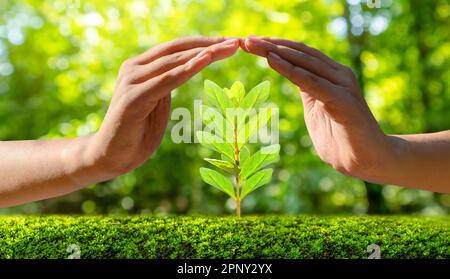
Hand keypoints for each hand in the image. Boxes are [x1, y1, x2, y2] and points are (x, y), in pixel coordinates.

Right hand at [81, 36, 239, 181]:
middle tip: (238, 41)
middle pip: (178, 49)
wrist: (110, 156)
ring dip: (204, 53)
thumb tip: (188, 69)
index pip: (177, 48)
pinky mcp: (132, 98)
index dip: (204, 42)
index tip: (231, 42)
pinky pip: (166, 81)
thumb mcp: (158, 103)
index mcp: (141, 67)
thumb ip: (168, 84)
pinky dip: (187, 70)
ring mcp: (131, 81)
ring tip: (229, 47)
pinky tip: (206, 59)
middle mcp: (134, 68)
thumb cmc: (137, 132)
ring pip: (174, 61)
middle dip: (210, 44)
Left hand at [242, 36, 392, 180]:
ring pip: (303, 62)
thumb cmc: (341, 139)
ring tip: (252, 44)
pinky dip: (289, 70)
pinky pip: (310, 82)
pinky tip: (271, 60)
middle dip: (270, 44)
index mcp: (330, 76)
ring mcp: (342, 85)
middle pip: (299, 52)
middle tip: (245, 39)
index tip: (250, 43)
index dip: (275, 46)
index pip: (299, 54)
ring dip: (275, 51)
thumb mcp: (316, 111)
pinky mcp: (343, 101)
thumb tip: (294, 79)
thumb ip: (308, 92)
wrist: (369, 161)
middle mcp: (337, 74)